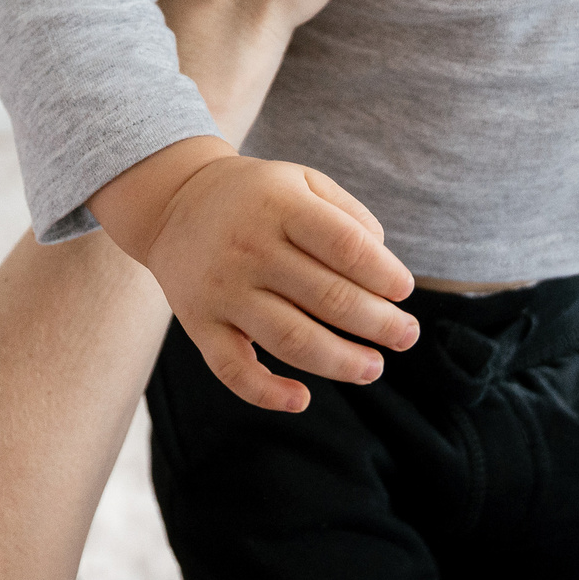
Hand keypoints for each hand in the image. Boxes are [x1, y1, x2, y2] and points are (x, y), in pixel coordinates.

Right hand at [99, 138, 417, 411]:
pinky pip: (232, 369)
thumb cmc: (255, 196)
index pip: (345, 246)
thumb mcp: (301, 180)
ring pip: (290, 338)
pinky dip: (266, 392)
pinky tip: (301, 398)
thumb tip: (384, 265)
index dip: (383, 274)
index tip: (403, 291)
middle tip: (406, 336)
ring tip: (374, 367)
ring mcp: (223, 290)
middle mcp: (250, 248)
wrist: (172, 202)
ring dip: (341, 361)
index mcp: (280, 207)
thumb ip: (348, 215)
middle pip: (327, 296)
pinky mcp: (200, 324)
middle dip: (379, 324)